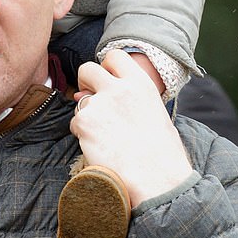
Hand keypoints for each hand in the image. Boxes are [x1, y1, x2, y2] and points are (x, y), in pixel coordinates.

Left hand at [71, 50, 191, 208]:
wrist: (158, 181)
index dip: (107, 67)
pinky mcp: (85, 122)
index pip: (115, 56)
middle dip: (86, 83)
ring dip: (87, 115)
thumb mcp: (155, 114)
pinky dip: (82, 134)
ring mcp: (100, 103)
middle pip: (87, 69)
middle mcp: (119, 88)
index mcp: (141, 83)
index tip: (107, 81)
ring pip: (80, 101)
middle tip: (93, 101)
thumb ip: (130, 98)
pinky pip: (75, 122)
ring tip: (106, 137)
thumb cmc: (162, 154)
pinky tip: (100, 147)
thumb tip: (98, 95)